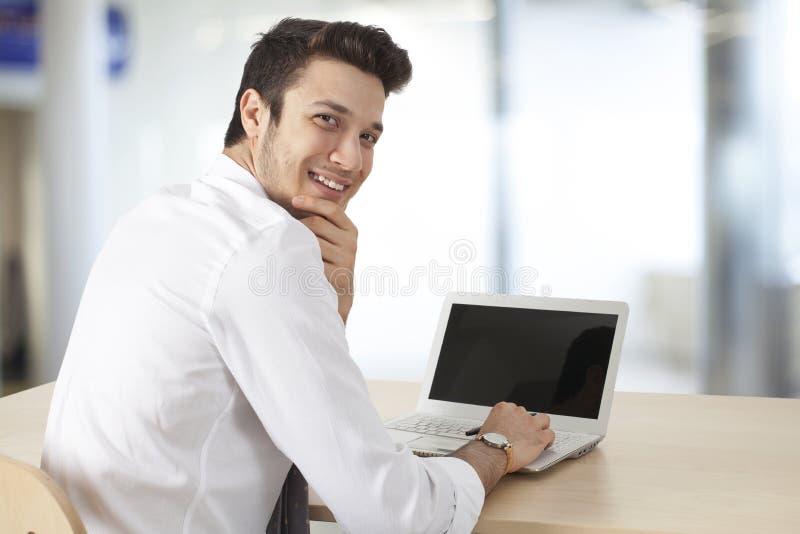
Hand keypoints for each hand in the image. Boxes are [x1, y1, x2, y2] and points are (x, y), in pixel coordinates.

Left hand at [291, 195, 356, 322]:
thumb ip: (322, 222)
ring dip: (295, 240)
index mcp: (350, 230)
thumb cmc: (327, 260)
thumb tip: (292, 201)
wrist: (338, 293)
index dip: (312, 202)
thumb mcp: (332, 239)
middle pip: (317, 224)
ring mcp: (345, 260)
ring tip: (282, 242)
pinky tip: (289, 258)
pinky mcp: (336, 275)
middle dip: (297, 224)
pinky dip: (299, 257)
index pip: (331, 209)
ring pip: (311, 241)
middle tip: (282, 227)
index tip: (294, 200)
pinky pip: (311, 260)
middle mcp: (351, 244)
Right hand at [479, 402, 554, 472]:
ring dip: (542, 427)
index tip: (516, 426)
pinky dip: (549, 440)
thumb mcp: (487, 427)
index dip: (517, 419)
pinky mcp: (540, 436)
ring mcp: (531, 423)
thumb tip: (501, 431)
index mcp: (504, 408)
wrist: (491, 454)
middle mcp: (519, 412)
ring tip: (538, 436)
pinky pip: (551, 434)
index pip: (515, 409)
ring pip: (544, 420)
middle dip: (528, 423)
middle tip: (525, 434)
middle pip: (529, 414)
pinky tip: (546, 445)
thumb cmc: (487, 445)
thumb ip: (498, 424)